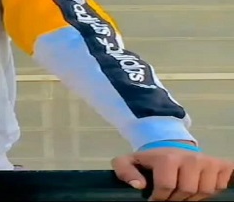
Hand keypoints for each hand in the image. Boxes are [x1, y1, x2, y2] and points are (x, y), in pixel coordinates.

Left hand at [112, 147, 233, 200]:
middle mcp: (190, 158)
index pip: (166, 186)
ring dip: (192, 197)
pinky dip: (209, 191)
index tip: (154, 199)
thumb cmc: (151, 160)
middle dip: (175, 199)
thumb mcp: (130, 162)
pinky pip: (219, 187)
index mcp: (167, 157)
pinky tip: (197, 185)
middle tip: (169, 197)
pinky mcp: (221, 165)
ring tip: (181, 192)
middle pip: (187, 191)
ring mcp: (207, 161)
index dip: (159, 198)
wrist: (172, 148)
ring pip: (204, 192)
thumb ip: (125, 171)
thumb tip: (138, 185)